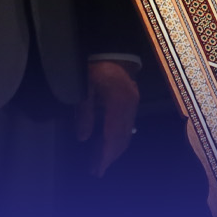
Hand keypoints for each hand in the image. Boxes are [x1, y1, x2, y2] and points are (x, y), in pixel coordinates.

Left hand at [76, 59, 139, 176]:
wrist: (112, 47)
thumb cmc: (95, 65)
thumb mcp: (84, 87)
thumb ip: (84, 113)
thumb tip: (83, 138)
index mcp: (118, 103)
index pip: (112, 136)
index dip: (105, 155)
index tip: (97, 169)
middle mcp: (130, 106)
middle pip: (122, 138)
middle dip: (109, 156)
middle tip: (96, 170)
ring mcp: (133, 103)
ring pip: (126, 132)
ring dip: (114, 148)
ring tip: (100, 160)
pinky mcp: (132, 99)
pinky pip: (126, 124)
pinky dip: (117, 136)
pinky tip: (107, 142)